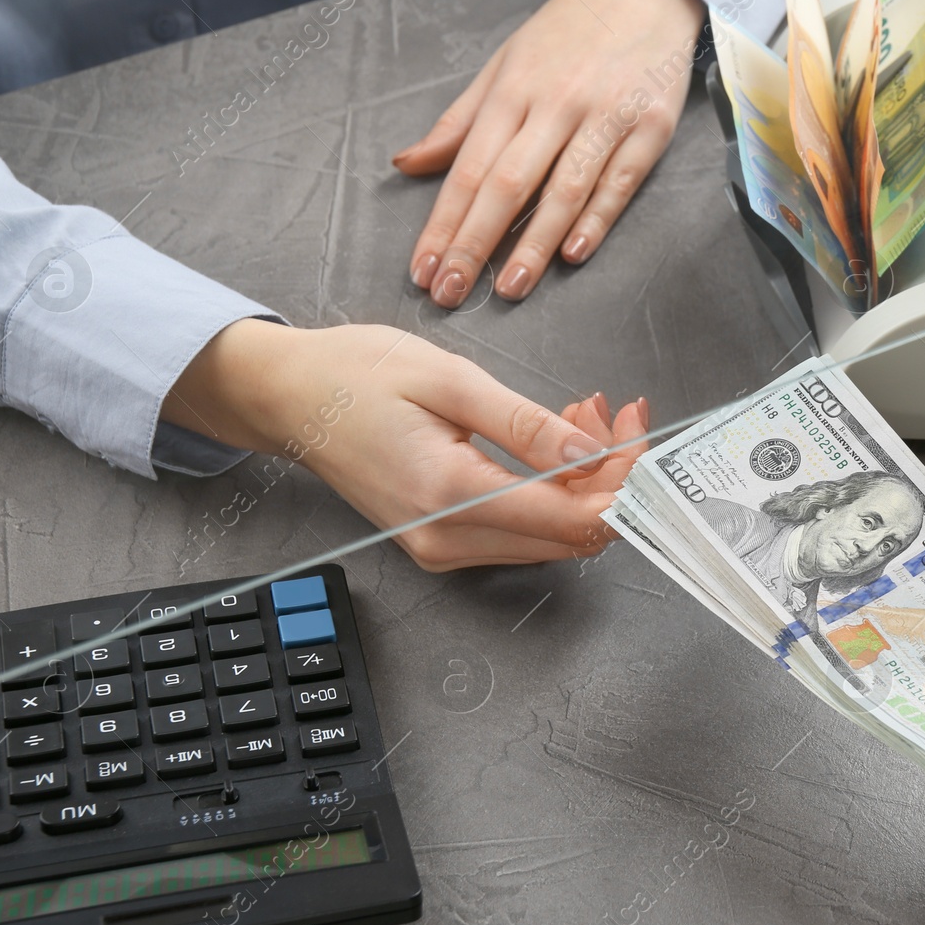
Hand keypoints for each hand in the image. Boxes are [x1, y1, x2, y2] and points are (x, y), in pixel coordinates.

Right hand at [164, 319, 647, 570]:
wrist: (288, 399)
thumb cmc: (354, 376)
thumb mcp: (449, 379)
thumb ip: (526, 424)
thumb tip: (593, 455)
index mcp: (451, 495)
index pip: (575, 518)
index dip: (623, 478)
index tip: (636, 427)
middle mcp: (449, 539)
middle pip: (573, 535)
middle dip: (610, 476)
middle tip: (612, 413)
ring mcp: (444, 548)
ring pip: (552, 536)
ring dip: (583, 481)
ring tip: (578, 416)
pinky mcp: (442, 542)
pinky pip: (520, 530)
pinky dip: (551, 489)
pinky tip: (549, 441)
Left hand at [395, 0, 704, 307]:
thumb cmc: (568, 35)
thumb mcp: (503, 65)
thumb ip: (459, 121)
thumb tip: (408, 164)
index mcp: (512, 91)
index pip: (468, 169)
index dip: (443, 224)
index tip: (423, 269)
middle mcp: (555, 104)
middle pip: (507, 184)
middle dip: (475, 244)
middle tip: (452, 293)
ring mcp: (605, 116)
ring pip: (563, 190)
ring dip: (533, 245)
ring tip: (508, 288)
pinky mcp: (650, 128)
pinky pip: (619, 183)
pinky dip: (596, 220)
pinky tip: (572, 254)